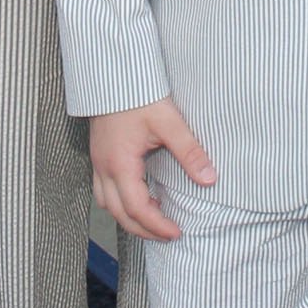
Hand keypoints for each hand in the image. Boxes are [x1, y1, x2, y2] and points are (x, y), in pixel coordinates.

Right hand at [90, 96, 216, 239]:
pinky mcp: (98, 154)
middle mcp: (104, 167)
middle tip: (167, 235)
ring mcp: (98, 161)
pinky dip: (119, 202)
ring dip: (128, 217)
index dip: (156, 225)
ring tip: (152, 220)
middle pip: (118, 213)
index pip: (136, 208)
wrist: (112, 72)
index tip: (176, 232)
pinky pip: (102, 189)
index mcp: (120, 163)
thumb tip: (209, 178)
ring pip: (106, 203)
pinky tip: (137, 196)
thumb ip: (189, 151)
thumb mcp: (168, 122)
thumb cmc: (137, 94)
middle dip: (142, 229)